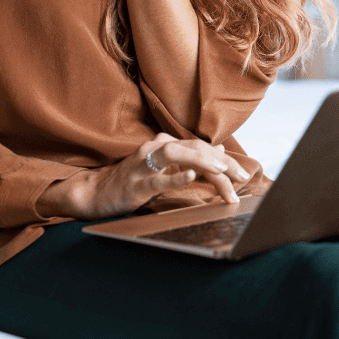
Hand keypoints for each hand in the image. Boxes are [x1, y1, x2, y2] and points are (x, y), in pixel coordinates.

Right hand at [36, 133, 250, 220]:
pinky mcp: (136, 183)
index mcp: (166, 145)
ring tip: (223, 169)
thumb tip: (220, 149)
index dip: (224, 160)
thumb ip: (192, 158)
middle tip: (241, 177)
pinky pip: (157, 179)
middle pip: (195, 149)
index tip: (242, 175)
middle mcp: (157, 149)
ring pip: (177, 155)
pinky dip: (175, 176)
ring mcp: (145, 165)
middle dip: (221, 162)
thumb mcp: (165, 167)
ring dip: (203, 161)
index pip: (202, 148)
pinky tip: (190, 176)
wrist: (96, 193)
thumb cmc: (132, 180)